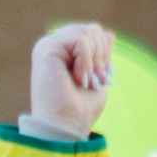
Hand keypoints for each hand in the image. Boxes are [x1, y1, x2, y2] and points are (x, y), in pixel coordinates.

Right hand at [25, 23, 112, 145]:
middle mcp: (54, 46)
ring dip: (95, 60)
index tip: (101, 80)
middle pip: (93, 29)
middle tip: (95, 81)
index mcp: (64, 52)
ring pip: (88, 32)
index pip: (94, 34)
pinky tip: (78, 78)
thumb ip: (100, 55)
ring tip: (86, 81)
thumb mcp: (98, 77)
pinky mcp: (46, 48)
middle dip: (102, 56)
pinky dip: (87, 61)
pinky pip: (81, 40)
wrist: (65, 127)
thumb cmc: (80, 110)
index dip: (104, 54)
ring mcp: (48, 45)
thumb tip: (109, 34)